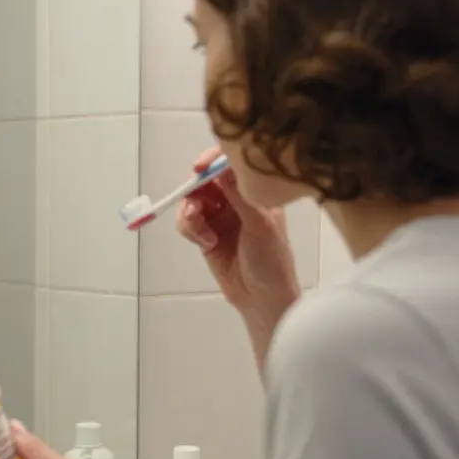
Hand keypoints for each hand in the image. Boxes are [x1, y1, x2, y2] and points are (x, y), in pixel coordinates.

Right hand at [176, 147, 299, 322]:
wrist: (261, 298)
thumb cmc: (271, 261)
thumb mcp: (260, 224)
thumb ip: (239, 196)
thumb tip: (222, 169)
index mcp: (255, 193)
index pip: (231, 165)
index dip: (213, 161)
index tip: (199, 168)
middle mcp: (236, 200)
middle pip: (205, 180)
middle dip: (195, 192)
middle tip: (195, 207)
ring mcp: (219, 217)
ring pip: (192, 201)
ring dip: (190, 215)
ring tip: (202, 234)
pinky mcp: (205, 234)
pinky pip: (187, 222)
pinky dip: (190, 229)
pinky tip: (206, 243)